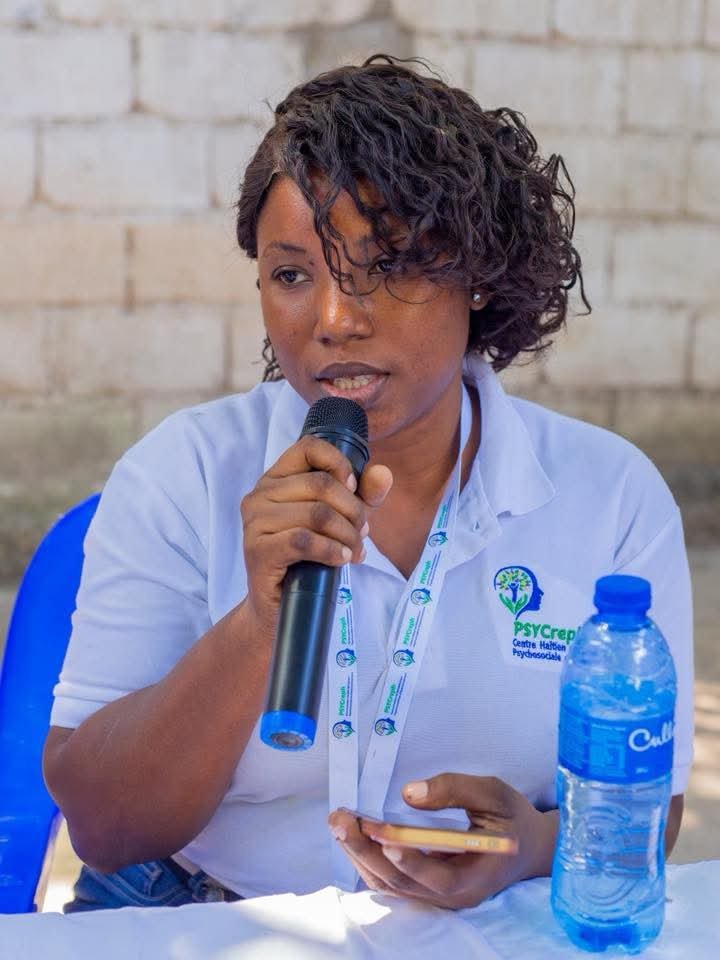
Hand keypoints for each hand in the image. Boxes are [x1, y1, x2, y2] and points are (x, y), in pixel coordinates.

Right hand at [241, 435, 391, 635]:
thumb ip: (363, 496)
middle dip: (353, 511)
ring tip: (355, 551)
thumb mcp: (341, 521)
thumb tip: (383, 474)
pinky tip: (341, 559)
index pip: (308, 447)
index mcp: (275, 479)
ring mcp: (255, 522)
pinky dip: (331, 550)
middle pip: (320, 485)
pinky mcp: (258, 550)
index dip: (338, 463)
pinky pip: (304, 540)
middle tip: (364, 534)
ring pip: (317, 514)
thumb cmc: (308, 559)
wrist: (279, 608)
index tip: (354, 488)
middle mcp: (259, 495)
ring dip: (347, 535)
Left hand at [328, 774, 557, 909]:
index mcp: (476, 875)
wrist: (527, 846)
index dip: (409, 861)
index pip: (438, 878)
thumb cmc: (511, 817)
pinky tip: (353, 837)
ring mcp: (438, 896)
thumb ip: (455, 790)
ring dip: (361, 855)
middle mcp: (453, 895)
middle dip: (367, 851)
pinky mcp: (427, 887)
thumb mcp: (493, 794)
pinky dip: (369, 861)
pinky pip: (393, 881)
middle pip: (404, 882)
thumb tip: (410, 793)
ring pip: (392, 884)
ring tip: (340, 824)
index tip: (383, 837)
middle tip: (342, 821)